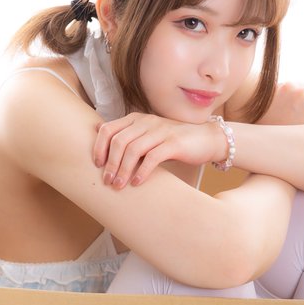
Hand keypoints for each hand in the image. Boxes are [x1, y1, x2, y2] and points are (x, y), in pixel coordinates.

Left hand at [94, 112, 225, 188]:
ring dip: (123, 170)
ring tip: (119, 185)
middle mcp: (146, 122)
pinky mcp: (174, 143)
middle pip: (118, 141)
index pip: (109, 129)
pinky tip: (137, 182)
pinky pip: (152, 157)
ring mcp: (160, 131)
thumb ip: (128, 136)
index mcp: (136, 119)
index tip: (96, 165)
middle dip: (110, 163)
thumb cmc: (174, 141)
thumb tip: (99, 134)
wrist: (207, 139)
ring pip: (133, 150)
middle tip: (107, 181)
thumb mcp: (148, 135)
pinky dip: (142, 171)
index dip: (99, 147)